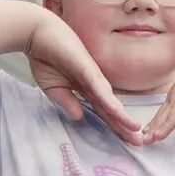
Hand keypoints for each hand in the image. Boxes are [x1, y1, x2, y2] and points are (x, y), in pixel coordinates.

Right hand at [26, 13, 141, 142]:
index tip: (126, 140)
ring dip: (122, 116)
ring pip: (110, 100)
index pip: (103, 111)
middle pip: (112, 108)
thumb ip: (67, 102)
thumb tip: (79, 117)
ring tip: (135, 131)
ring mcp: (91, 74)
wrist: (35, 32)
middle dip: (125, 126)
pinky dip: (108, 100)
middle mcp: (93, 82)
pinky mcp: (86, 66)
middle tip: (139, 142)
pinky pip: (98, 87)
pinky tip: (117, 112)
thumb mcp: (53, 88)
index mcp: (86, 88)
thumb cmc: (44, 56)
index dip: (115, 126)